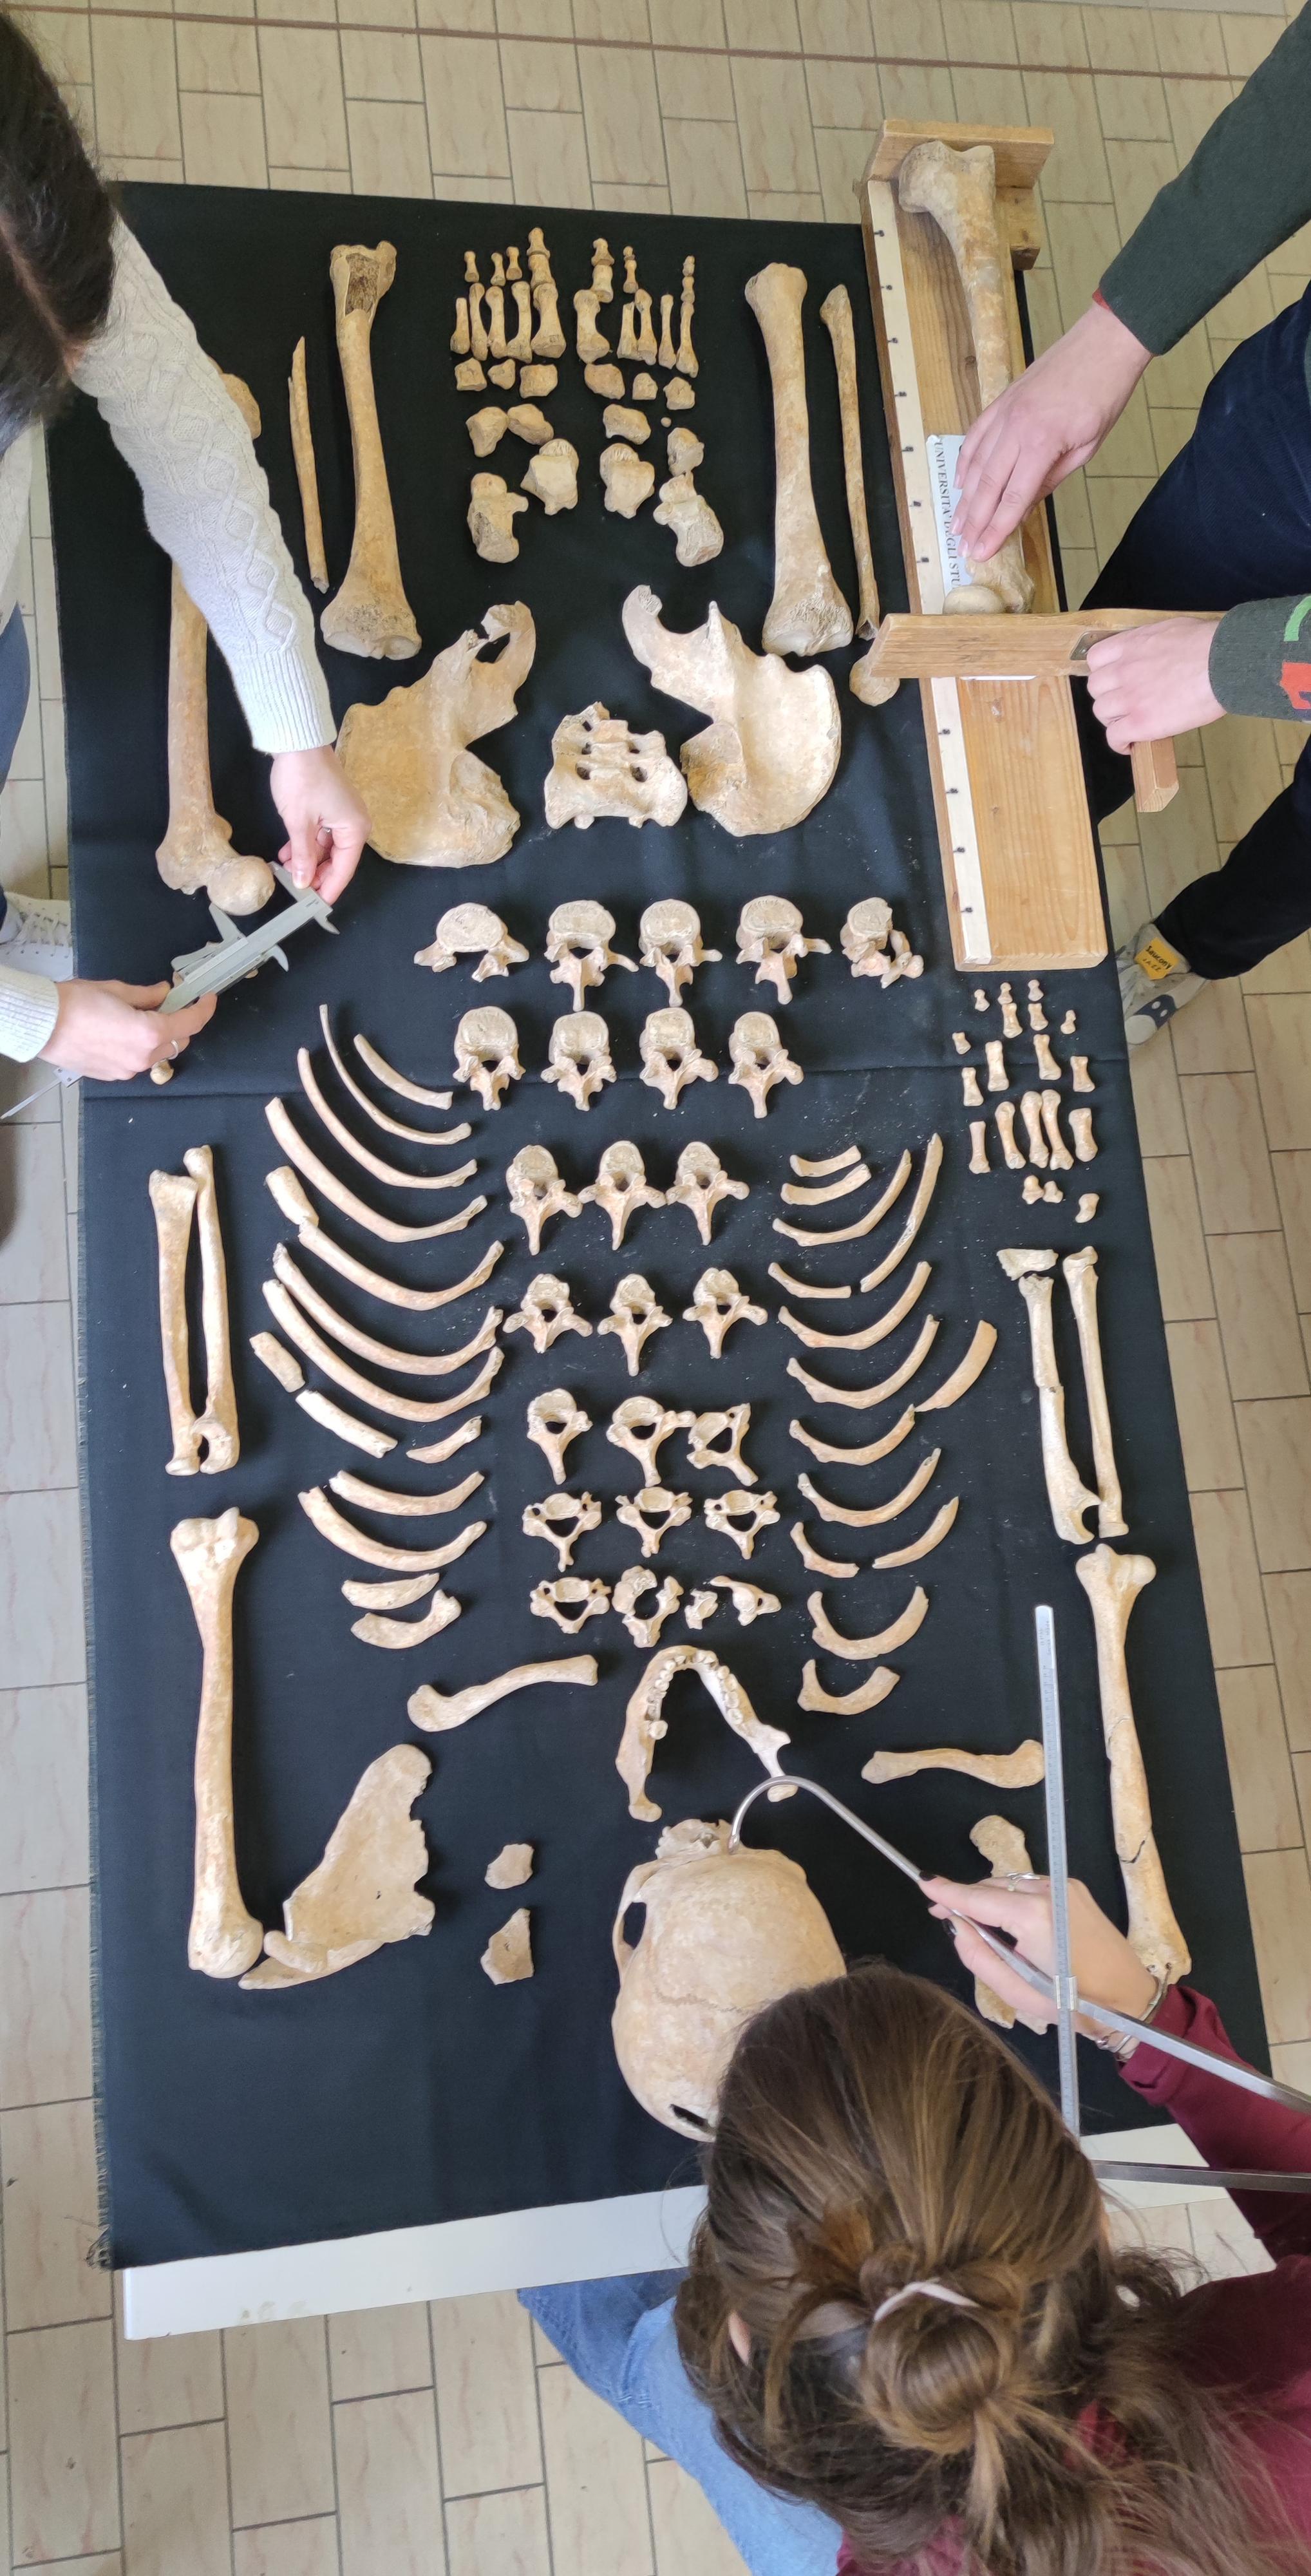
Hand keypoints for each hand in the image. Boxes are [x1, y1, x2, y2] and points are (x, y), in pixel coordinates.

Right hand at [38, 979, 216, 1080]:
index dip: (204, 1010)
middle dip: (179, 1022)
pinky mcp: (113, 1076)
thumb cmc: (76, 1003)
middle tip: (168, 1003)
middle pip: (177, 1041)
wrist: (42, 1024)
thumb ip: (147, 996)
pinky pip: (136, 1061)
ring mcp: (128, 1070)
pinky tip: (121, 1032)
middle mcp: (143, 1057)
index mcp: (148, 1033)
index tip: (208, 999)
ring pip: (157, 1053)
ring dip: (157, 1036)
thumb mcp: (117, 990)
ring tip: (138, 1017)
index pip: (191, 1024)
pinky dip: (139, 1047)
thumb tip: (165, 994)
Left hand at [268, 745, 368, 902]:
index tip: (312, 906)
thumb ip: (302, 856)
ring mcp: (343, 815)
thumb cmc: (302, 778)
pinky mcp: (331, 807)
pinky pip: (322, 835)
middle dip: (315, 874)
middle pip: (337, 861)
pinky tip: (288, 853)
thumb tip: (302, 883)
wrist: (298, 740)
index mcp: (355, 830)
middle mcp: (354, 824)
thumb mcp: (299, 823)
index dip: (327, 889)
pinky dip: (307, 845)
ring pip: (327, 849)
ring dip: (307, 860)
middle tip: (295, 888)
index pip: (343, 870)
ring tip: (286, 868)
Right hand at [923, 1872, 1157, 2040]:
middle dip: (970, 1900)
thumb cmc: (1072, 2003)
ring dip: (994, 1901)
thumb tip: (954, 1924)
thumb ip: (977, 1955)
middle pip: (993, 1888)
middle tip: (951, 1919)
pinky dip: (1016, 1901)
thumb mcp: (1016, 1990)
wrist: (1128, 1997)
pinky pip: (1032, 1888)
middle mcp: (1048, 1890)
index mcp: (1033, 1916)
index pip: (977, 1898)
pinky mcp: (1075, 1888)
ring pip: (1012, 1885)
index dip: (947, 1891)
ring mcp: (1064, 1885)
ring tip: (990, 1932)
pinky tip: (1018, 1926)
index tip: (923, 1882)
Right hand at [953, 300, 1151, 562]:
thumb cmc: (1104, 395)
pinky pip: (975, 436)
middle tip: (964, 547)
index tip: (983, 552)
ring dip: (964, 498)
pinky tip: (960, 482)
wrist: (1102, 343)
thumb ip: (1052, 477)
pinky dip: (965, 461)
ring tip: (957, 524)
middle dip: (974, 521)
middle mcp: (1015, 429)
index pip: (1013, 498)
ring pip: (976, 463)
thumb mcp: (1086, 447)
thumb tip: (1025, 503)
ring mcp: (1004, 413)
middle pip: (987, 485)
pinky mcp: (1001, 401)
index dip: (996, 529)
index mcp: (1041, 444)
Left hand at [1085, 617, 1222, 751]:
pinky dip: (1119, 743)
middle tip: (1126, 705)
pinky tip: (1130, 745)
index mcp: (1131, 644)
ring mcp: (1129, 696)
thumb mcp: (1172, 630)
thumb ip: (1154, 644)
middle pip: (1096, 688)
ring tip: (1130, 724)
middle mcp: (1123, 669)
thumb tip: (1157, 653)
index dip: (1103, 672)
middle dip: (1109, 696)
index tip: (1114, 680)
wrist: (1224, 662)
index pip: (1096, 659)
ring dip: (1114, 719)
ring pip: (1102, 712)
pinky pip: (1115, 737)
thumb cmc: (1210, 644)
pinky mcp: (1141, 722)